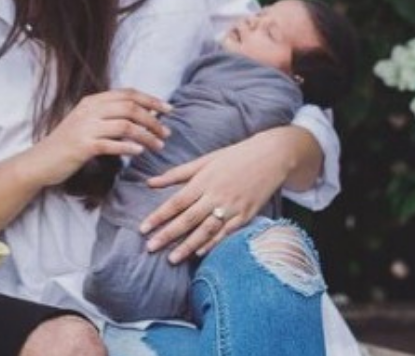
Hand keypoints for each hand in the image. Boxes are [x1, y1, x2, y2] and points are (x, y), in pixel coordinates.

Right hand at [29, 89, 171, 186]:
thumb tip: (143, 114)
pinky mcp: (82, 146)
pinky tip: (139, 152)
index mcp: (91, 101)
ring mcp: (85, 128)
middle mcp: (89, 110)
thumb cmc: (67, 144)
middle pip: (130, 108)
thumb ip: (109, 116)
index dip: (150, 99)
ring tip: (158, 146)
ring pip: (125, 125)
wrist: (40, 161)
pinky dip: (128, 147)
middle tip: (167, 132)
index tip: (168, 109)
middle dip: (153, 120)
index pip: (127, 93)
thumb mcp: (87, 123)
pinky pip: (111, 144)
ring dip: (146, 136)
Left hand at [140, 129, 289, 263]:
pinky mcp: (247, 215)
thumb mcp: (204, 160)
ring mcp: (233, 207)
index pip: (176, 202)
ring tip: (171, 259)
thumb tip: (150, 182)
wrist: (271, 156)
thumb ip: (177, 174)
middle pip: (188, 219)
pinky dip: (213, 243)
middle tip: (150, 248)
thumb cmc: (234, 156)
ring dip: (188, 246)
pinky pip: (227, 233)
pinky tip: (199, 253)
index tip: (143, 229)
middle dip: (168, 235)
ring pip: (206, 230)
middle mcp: (216, 195)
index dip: (159, 217)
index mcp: (203, 181)